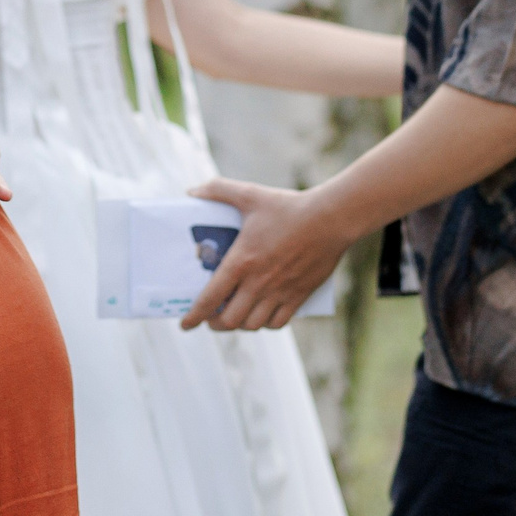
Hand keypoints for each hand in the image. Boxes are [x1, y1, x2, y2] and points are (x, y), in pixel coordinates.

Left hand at [178, 177, 353, 331]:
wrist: (330, 219)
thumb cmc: (288, 207)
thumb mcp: (250, 194)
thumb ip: (218, 190)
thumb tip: (191, 192)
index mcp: (242, 261)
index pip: (211, 298)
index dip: (195, 316)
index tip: (185, 324)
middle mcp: (258, 282)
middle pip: (230, 320)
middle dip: (215, 324)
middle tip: (210, 317)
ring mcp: (280, 292)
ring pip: (253, 325)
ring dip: (239, 324)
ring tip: (234, 315)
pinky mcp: (299, 296)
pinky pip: (278, 323)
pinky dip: (266, 324)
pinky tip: (261, 315)